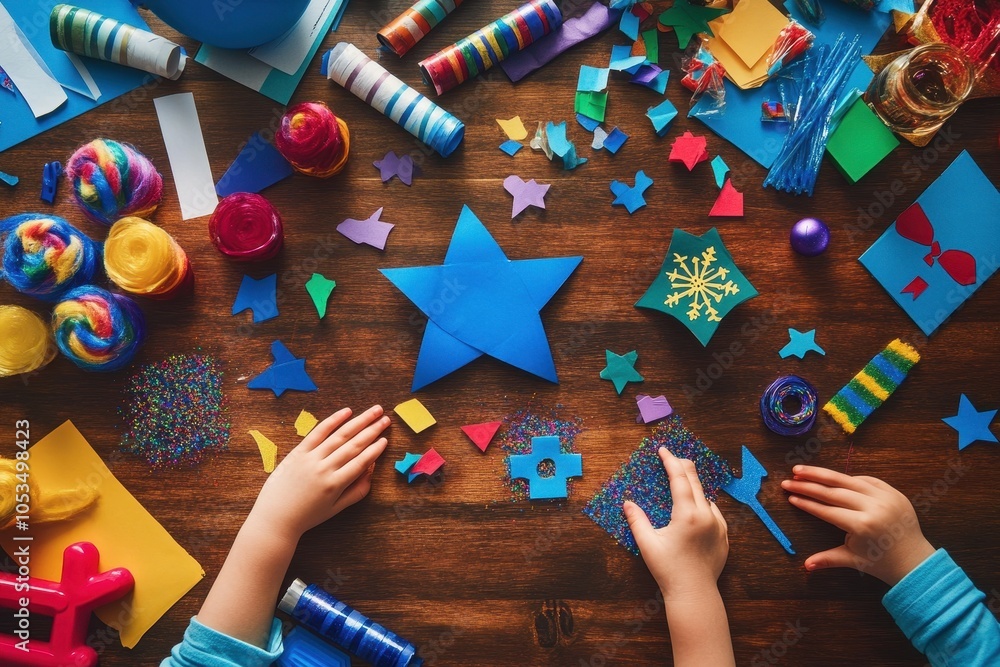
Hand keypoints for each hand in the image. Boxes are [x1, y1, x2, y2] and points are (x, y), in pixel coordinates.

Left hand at [248, 405, 388, 542]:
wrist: (275, 517)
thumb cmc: (307, 516)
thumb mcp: (335, 509)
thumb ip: (356, 492)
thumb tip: (371, 473)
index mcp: (335, 484)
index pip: (361, 462)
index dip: (375, 450)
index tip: (386, 439)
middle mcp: (325, 468)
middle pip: (354, 445)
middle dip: (372, 430)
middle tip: (386, 419)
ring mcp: (311, 458)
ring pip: (340, 435)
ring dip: (359, 421)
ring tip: (374, 411)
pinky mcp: (298, 452)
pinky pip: (318, 432)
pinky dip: (333, 420)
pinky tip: (346, 412)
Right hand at [624, 448, 728, 601]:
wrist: (694, 594)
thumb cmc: (668, 570)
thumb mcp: (647, 544)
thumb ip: (636, 520)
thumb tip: (627, 503)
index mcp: (687, 514)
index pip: (679, 478)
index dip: (670, 461)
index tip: (663, 450)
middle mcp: (706, 515)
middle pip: (695, 481)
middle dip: (682, 466)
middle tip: (671, 457)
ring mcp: (718, 525)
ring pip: (705, 496)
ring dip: (692, 486)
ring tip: (680, 482)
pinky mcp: (724, 536)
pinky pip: (714, 512)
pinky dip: (703, 504)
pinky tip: (695, 507)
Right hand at [781, 466, 934, 584]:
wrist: (916, 561)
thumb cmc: (881, 563)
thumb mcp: (852, 560)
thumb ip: (828, 559)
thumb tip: (805, 566)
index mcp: (862, 525)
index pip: (827, 510)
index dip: (807, 503)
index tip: (790, 496)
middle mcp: (874, 507)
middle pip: (833, 491)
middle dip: (808, 485)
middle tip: (788, 480)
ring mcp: (886, 497)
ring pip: (848, 479)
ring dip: (823, 474)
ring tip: (801, 470)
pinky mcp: (894, 492)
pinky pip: (867, 480)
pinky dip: (848, 478)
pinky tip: (831, 477)